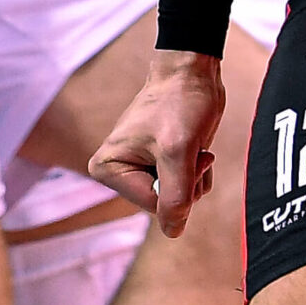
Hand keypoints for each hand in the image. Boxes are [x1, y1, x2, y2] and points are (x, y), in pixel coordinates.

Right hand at [89, 49, 224, 238]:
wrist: (193, 72)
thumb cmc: (180, 102)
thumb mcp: (178, 151)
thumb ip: (176, 196)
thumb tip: (173, 232)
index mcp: (108, 168)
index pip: (152, 205)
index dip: (177, 186)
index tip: (181, 153)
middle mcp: (118, 172)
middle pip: (163, 205)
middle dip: (186, 182)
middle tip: (189, 149)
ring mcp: (140, 170)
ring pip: (177, 199)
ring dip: (195, 177)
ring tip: (192, 146)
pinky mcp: (160, 166)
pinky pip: (184, 189)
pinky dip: (197, 173)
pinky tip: (195, 150)